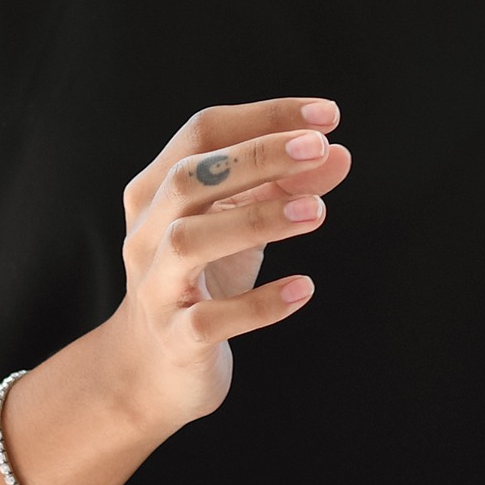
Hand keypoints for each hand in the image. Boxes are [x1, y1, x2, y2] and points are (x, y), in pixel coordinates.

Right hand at [84, 99, 354, 434]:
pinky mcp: (175, 338)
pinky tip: (303, 289)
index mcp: (157, 189)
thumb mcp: (241, 225)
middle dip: (255, 156)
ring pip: (191, 241)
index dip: (265, 117)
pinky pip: (210, 319)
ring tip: (317, 211)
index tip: (328, 116)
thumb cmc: (203, 278)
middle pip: (189, 178)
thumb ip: (283, 186)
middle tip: (318, 148)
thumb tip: (338, 155)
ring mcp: (156, 286)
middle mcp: (146, 232)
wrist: (153, 369)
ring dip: (256, 219)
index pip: (204, 133)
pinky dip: (259, 304)